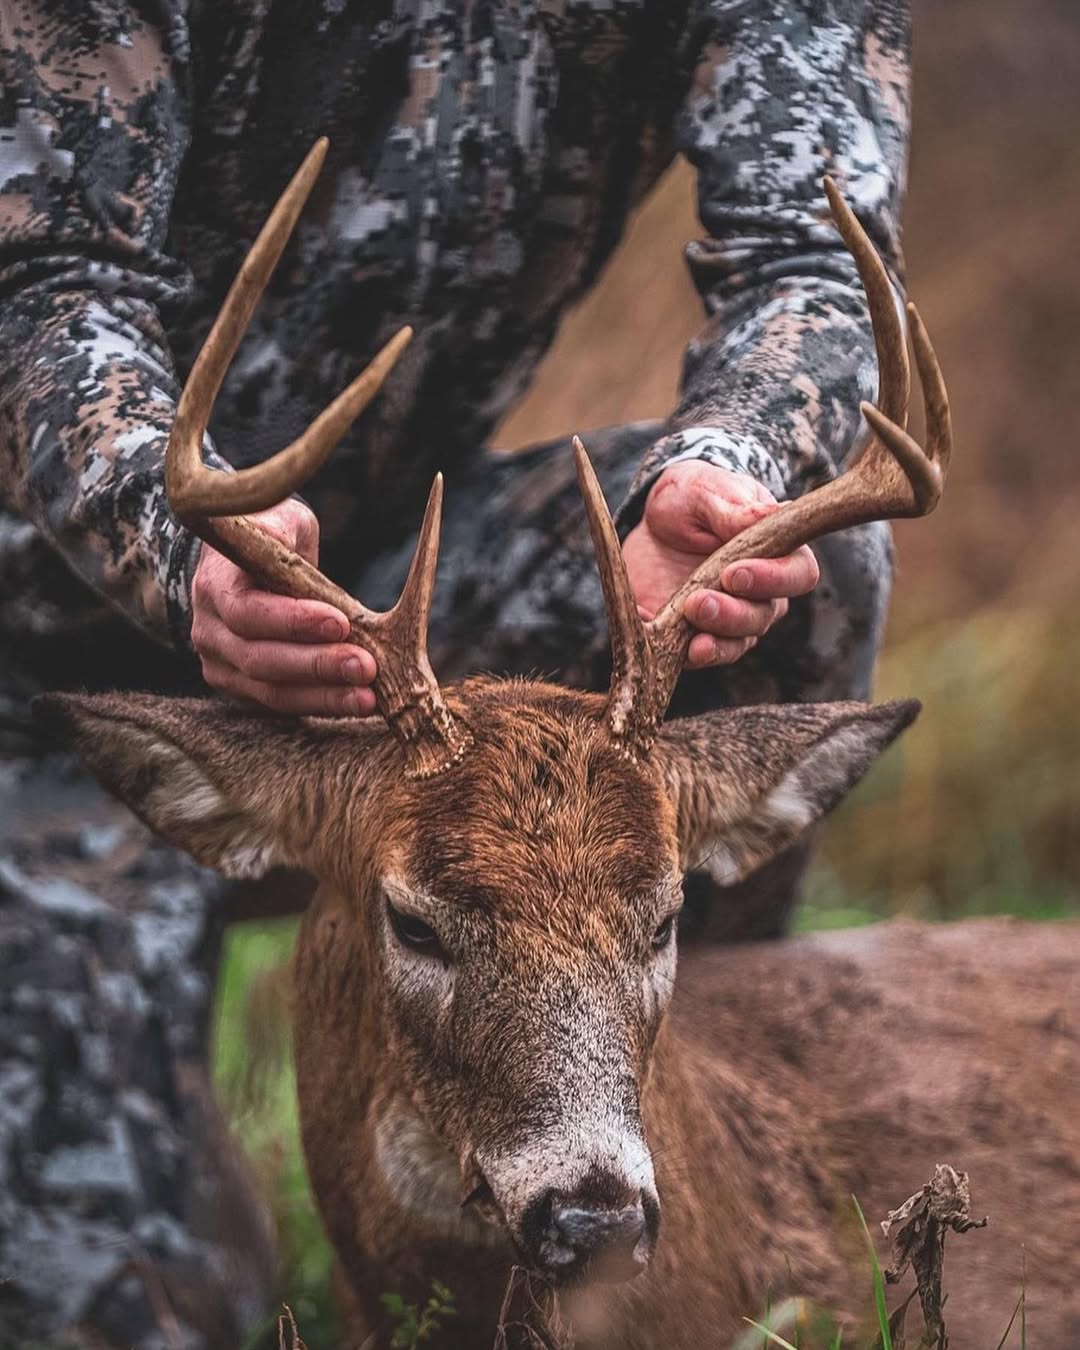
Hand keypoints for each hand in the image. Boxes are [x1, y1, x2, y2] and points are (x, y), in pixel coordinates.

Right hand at [191, 498, 377, 715]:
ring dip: (325, 696)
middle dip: (317, 665)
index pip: (246, 611)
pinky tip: (355, 701)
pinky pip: (282, 703)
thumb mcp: (280, 521)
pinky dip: (321, 704)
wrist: (244, 565)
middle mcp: (210, 631)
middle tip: (365, 666)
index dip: (292, 621)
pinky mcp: (242, 689)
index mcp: (215, 585)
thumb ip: (286, 536)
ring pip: (271, 691)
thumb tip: (297, 557)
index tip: (340, 622)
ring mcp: (222, 665)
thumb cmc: (270, 539)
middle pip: (259, 659)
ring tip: (368, 697)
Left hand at [621, 460, 818, 668]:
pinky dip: (679, 653)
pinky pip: (697, 655)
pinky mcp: (697, 636)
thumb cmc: (692, 498)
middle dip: (732, 614)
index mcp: (779, 553)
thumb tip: (775, 513)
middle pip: (763, 616)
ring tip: (684, 622)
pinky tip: (660, 643)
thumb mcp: (707, 492)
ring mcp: (731, 619)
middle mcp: (763, 594)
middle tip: (698, 601)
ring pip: (735, 643)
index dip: (773, 580)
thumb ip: (737, 510)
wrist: (651, 522)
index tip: (735, 573)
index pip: (797, 575)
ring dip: (713, 641)